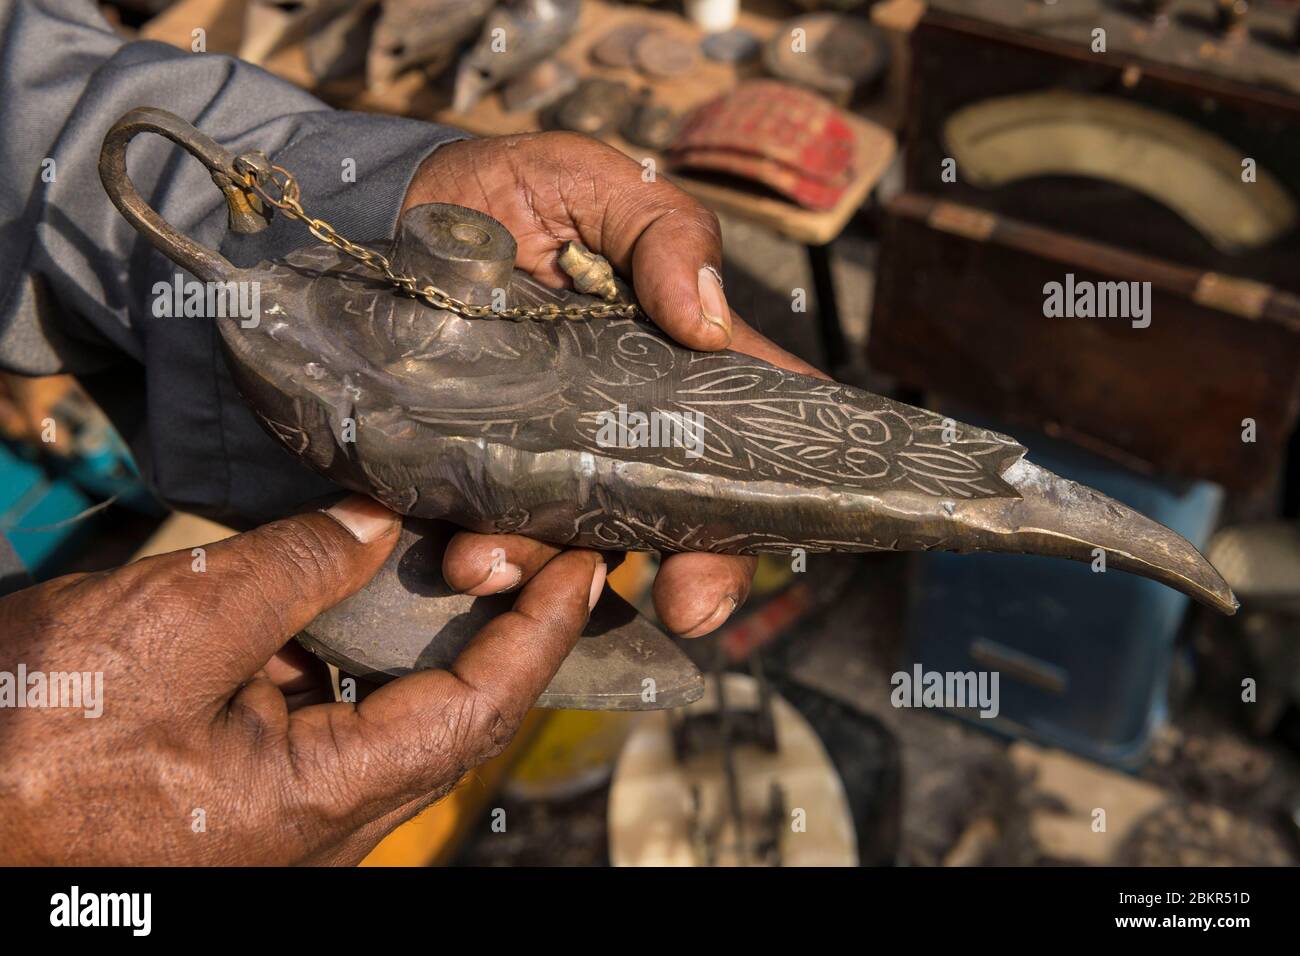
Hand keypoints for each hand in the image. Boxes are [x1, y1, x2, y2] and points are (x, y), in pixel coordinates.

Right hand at [0, 496, 603, 864]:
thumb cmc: (23, 744)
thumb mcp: (168, 633)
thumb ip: (291, 573)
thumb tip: (381, 521)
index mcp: (323, 798)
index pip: (481, 709)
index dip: (544, 632)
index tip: (585, 563)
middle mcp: (320, 815)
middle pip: (452, 712)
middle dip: (502, 623)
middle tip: (536, 539)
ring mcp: (279, 805)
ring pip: (390, 707)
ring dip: (426, 627)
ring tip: (461, 543)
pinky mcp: (236, 781)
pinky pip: (324, 708)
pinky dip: (349, 639)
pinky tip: (347, 574)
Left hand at [405, 131, 827, 636]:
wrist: (395, 209)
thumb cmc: (519, 192)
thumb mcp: (603, 185)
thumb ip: (668, 235)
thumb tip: (709, 324)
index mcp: (677, 367)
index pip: (749, 436)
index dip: (771, 499)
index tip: (770, 542)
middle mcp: (623, 428)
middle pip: (683, 518)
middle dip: (696, 572)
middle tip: (688, 605)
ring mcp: (550, 458)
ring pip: (578, 541)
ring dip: (550, 569)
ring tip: (496, 561)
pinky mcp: (475, 470)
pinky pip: (490, 531)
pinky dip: (482, 554)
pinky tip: (462, 554)